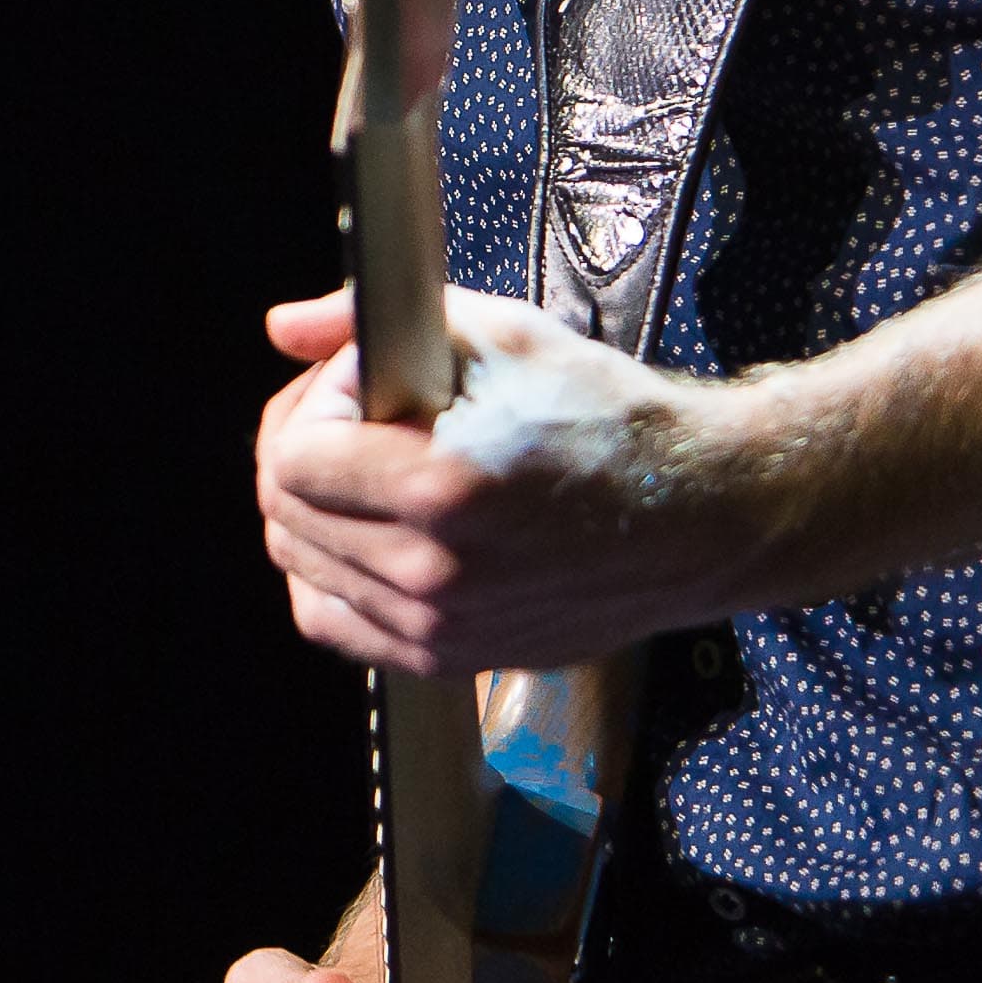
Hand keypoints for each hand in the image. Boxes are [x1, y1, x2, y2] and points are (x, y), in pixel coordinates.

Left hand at [254, 284, 760, 672]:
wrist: (698, 514)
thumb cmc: (609, 420)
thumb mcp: (497, 336)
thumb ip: (369, 325)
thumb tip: (284, 327)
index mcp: (440, 489)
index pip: (289, 459)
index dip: (311, 404)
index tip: (359, 386)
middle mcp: (432, 572)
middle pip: (283, 514)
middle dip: (303, 448)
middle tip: (356, 416)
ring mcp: (441, 626)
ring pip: (302, 568)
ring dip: (315, 510)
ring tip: (371, 470)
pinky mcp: (453, 657)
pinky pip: (336, 623)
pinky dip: (331, 575)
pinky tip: (368, 532)